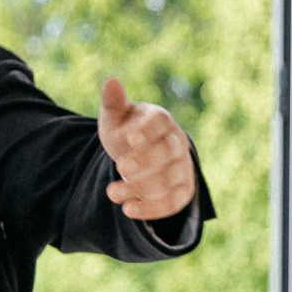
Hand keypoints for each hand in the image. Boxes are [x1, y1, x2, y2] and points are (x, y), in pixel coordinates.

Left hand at [99, 76, 195, 225]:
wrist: (138, 156)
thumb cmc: (126, 132)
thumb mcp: (116, 118)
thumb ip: (114, 104)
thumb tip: (110, 81)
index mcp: (161, 120)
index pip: (160, 122)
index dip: (148, 130)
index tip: (131, 137)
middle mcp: (176, 142)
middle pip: (168, 152)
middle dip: (145, 161)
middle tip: (120, 166)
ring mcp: (181, 167)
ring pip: (168, 179)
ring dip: (140, 187)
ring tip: (111, 192)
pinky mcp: (181, 191)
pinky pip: (172, 202)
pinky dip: (152, 209)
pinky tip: (128, 210)